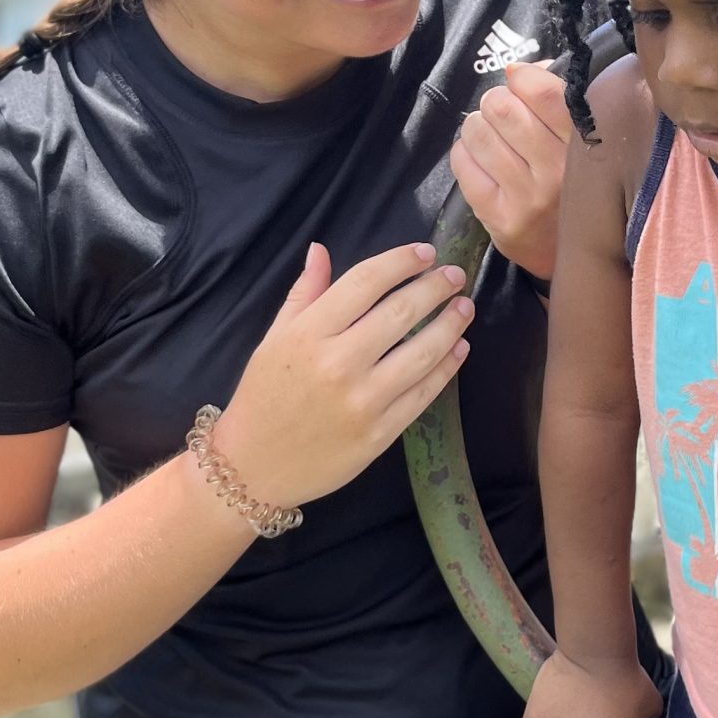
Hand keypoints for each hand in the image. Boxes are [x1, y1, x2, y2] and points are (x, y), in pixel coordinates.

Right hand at [214, 241, 472, 510]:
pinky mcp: (381, 433)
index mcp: (308, 334)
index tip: (425, 253)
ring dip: (450, 325)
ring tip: (464, 307)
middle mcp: (338, 363)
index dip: (401, 261)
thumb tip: (321, 250)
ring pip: (422, 352)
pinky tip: (459, 349)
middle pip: (401, 312)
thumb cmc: (263, 398)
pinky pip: (424, 393)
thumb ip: (303, 294)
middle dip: (435, 287)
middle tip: (455, 275)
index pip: (366, 282)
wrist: (253, 467)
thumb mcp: (273, 340)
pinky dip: (447, 367)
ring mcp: (363, 400)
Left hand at [450, 64, 570, 282]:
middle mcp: (559, 170)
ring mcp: (528, 197)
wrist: (571, 253)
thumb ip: (556, 96)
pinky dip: (465, 152)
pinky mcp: (500, 217)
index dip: (521, 78)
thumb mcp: (579, 138)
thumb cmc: (573, 182)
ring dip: (477, 126)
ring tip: (490, 137)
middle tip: (502, 114)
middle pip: (501, 108)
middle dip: (495, 103)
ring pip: (477, 131)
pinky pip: (463, 162)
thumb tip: (518, 70)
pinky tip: (480, 159)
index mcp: (586, 144)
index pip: (542, 91)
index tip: (519, 84)